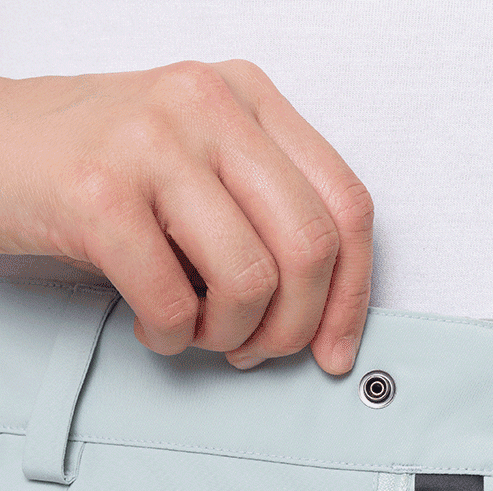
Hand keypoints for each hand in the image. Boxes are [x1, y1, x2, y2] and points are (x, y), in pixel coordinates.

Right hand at [0, 60, 372, 373]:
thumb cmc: (104, 172)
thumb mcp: (204, 168)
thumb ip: (270, 215)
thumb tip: (332, 321)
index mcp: (248, 97)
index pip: (346, 206)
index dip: (352, 296)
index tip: (334, 349)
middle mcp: (207, 105)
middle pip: (310, 247)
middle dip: (291, 327)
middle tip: (253, 348)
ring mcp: (151, 142)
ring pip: (251, 281)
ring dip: (228, 335)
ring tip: (195, 328)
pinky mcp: (99, 192)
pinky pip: (175, 303)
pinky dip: (171, 337)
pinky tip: (152, 323)